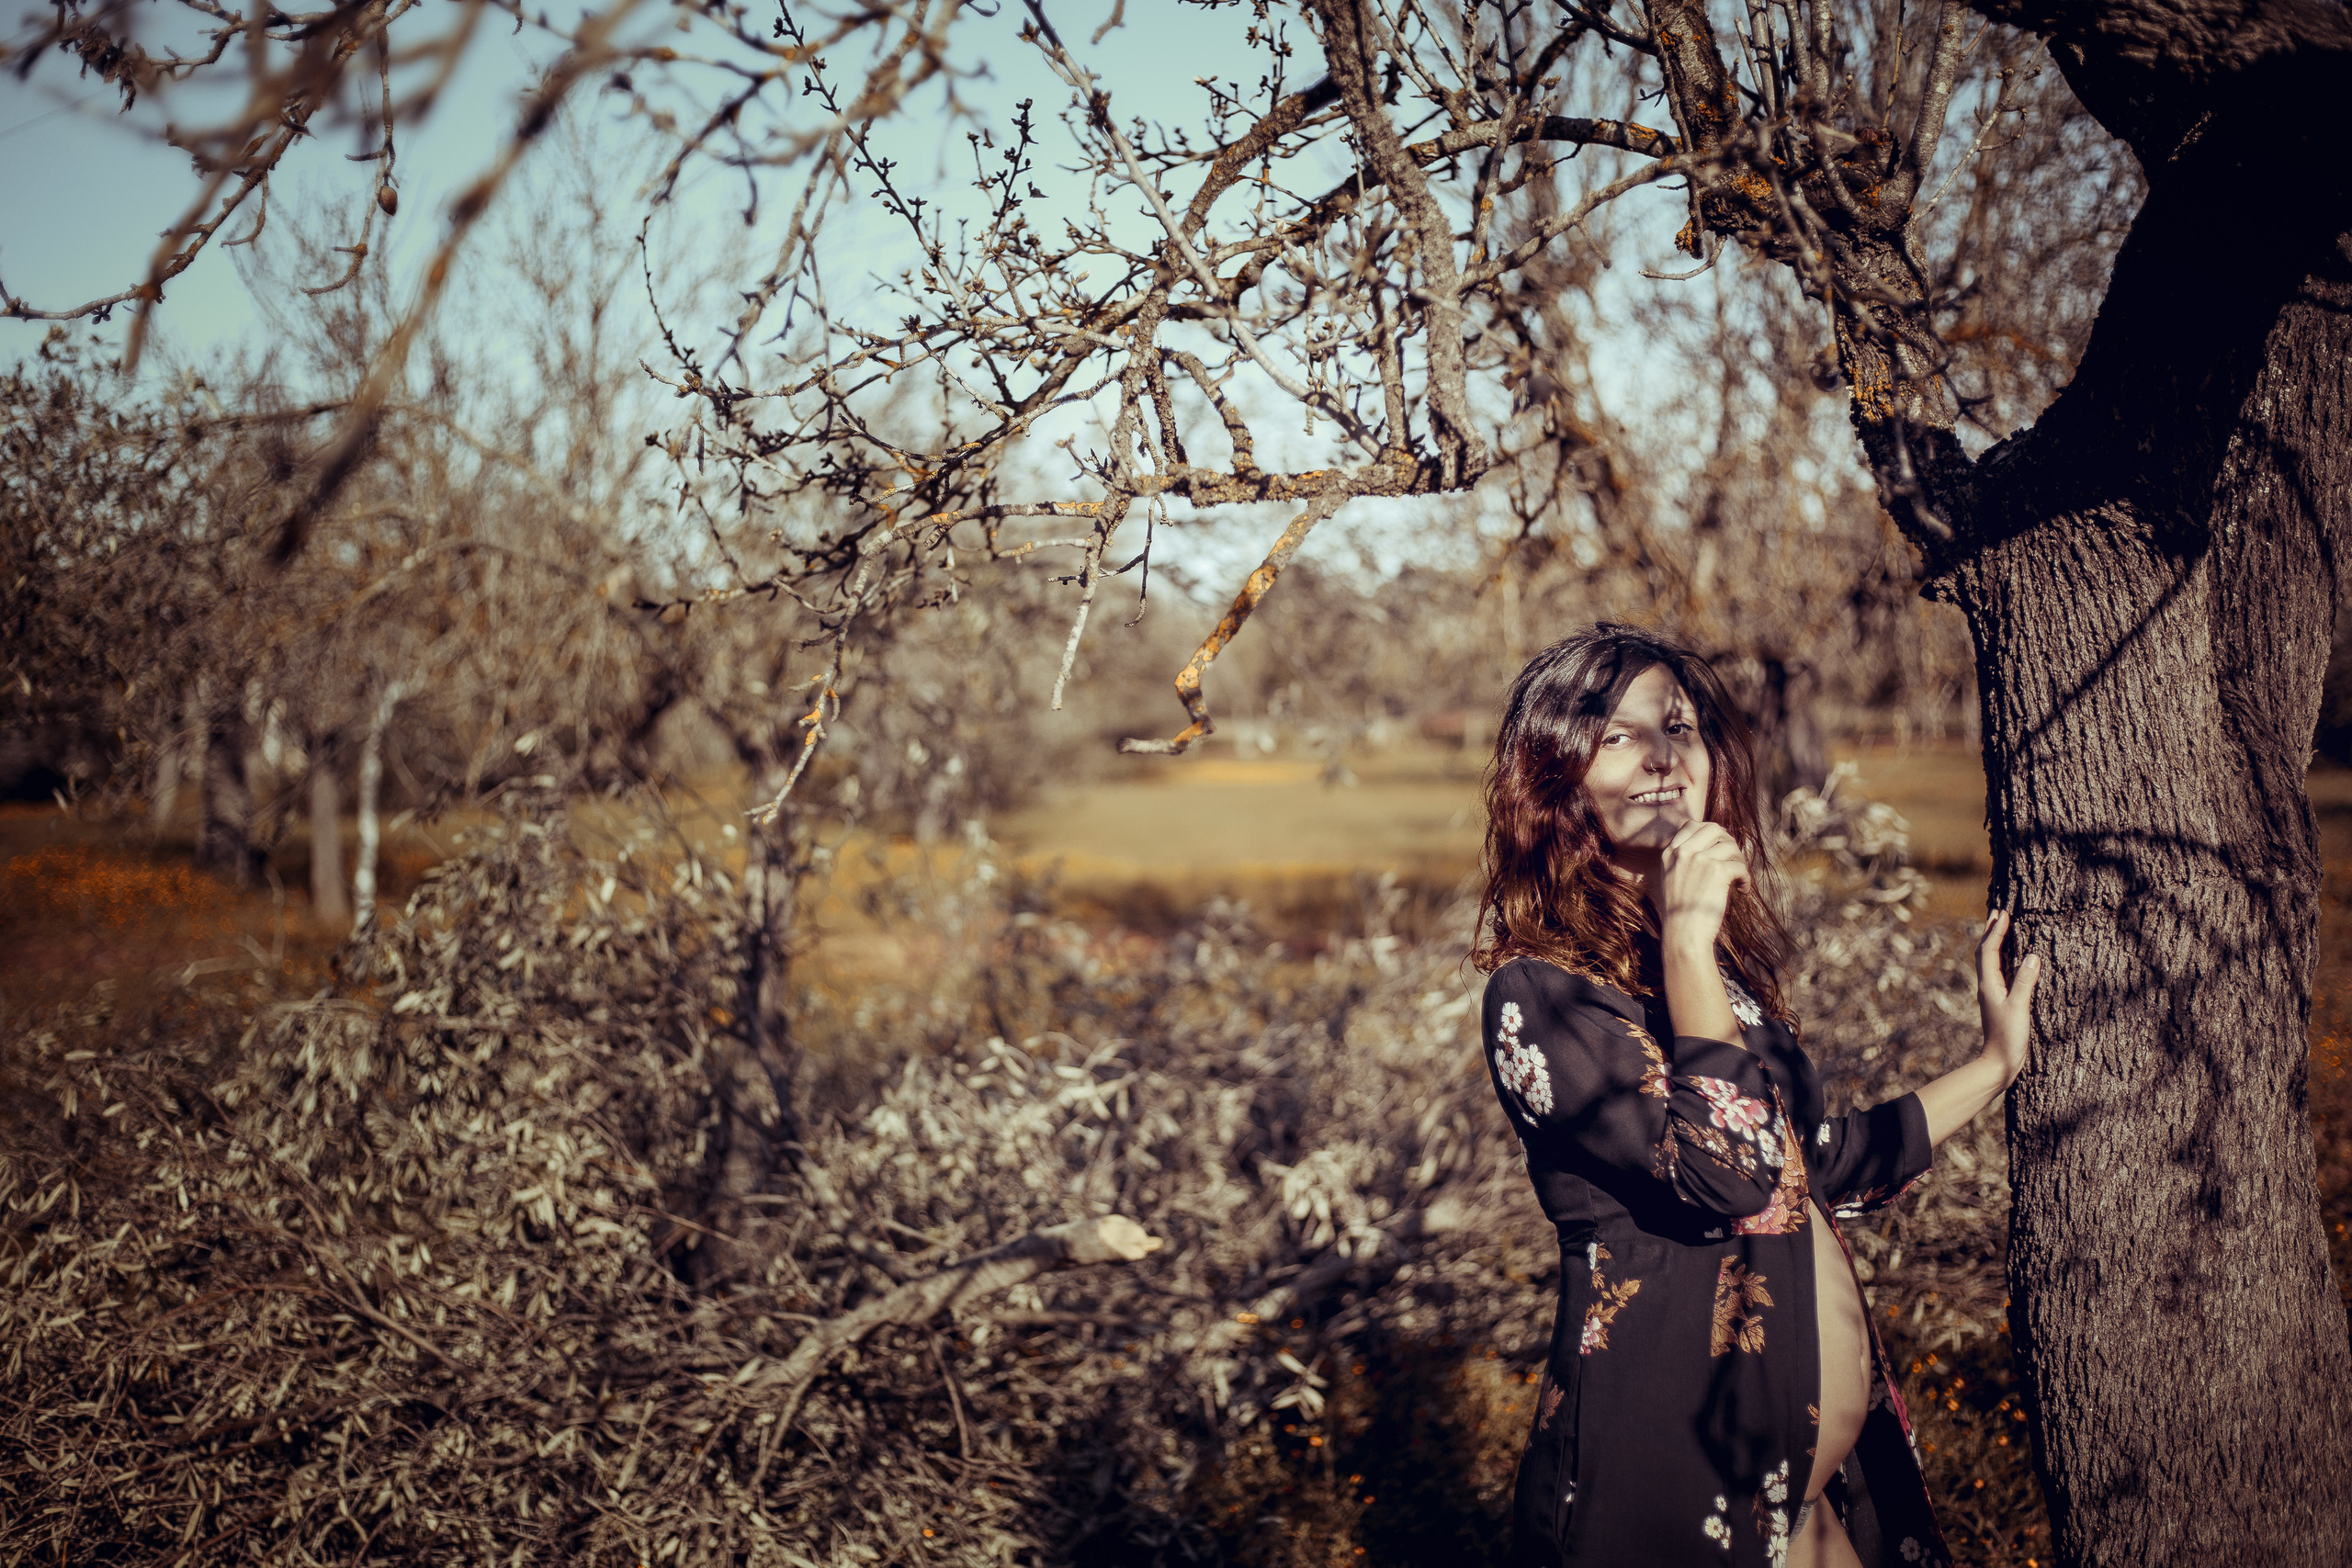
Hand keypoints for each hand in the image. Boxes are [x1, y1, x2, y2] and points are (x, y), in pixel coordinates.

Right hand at [1655, 820, 1747, 950]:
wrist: (1684, 934)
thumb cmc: (1680, 914)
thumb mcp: (1671, 880)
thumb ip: (1683, 861)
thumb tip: (1712, 846)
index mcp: (1669, 853)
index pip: (1691, 825)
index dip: (1710, 833)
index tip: (1719, 846)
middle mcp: (1683, 852)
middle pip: (1714, 828)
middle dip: (1728, 841)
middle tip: (1734, 859)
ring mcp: (1700, 860)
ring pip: (1731, 846)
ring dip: (1740, 861)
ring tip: (1739, 878)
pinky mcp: (1717, 871)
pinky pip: (1741, 866)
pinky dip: (1746, 879)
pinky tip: (1742, 890)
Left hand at [1978, 906, 2041, 1085]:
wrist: (1998, 1064)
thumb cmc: (2008, 1038)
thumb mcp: (2019, 1008)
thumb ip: (2025, 982)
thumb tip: (2033, 955)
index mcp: (1988, 985)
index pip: (1989, 951)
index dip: (1995, 931)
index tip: (2003, 913)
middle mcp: (1987, 987)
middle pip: (1985, 953)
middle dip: (1991, 933)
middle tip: (1997, 914)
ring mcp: (1992, 995)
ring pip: (1990, 963)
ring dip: (1995, 944)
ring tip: (2001, 930)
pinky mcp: (2000, 1004)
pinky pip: (1999, 974)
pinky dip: (2003, 960)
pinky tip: (2012, 962)